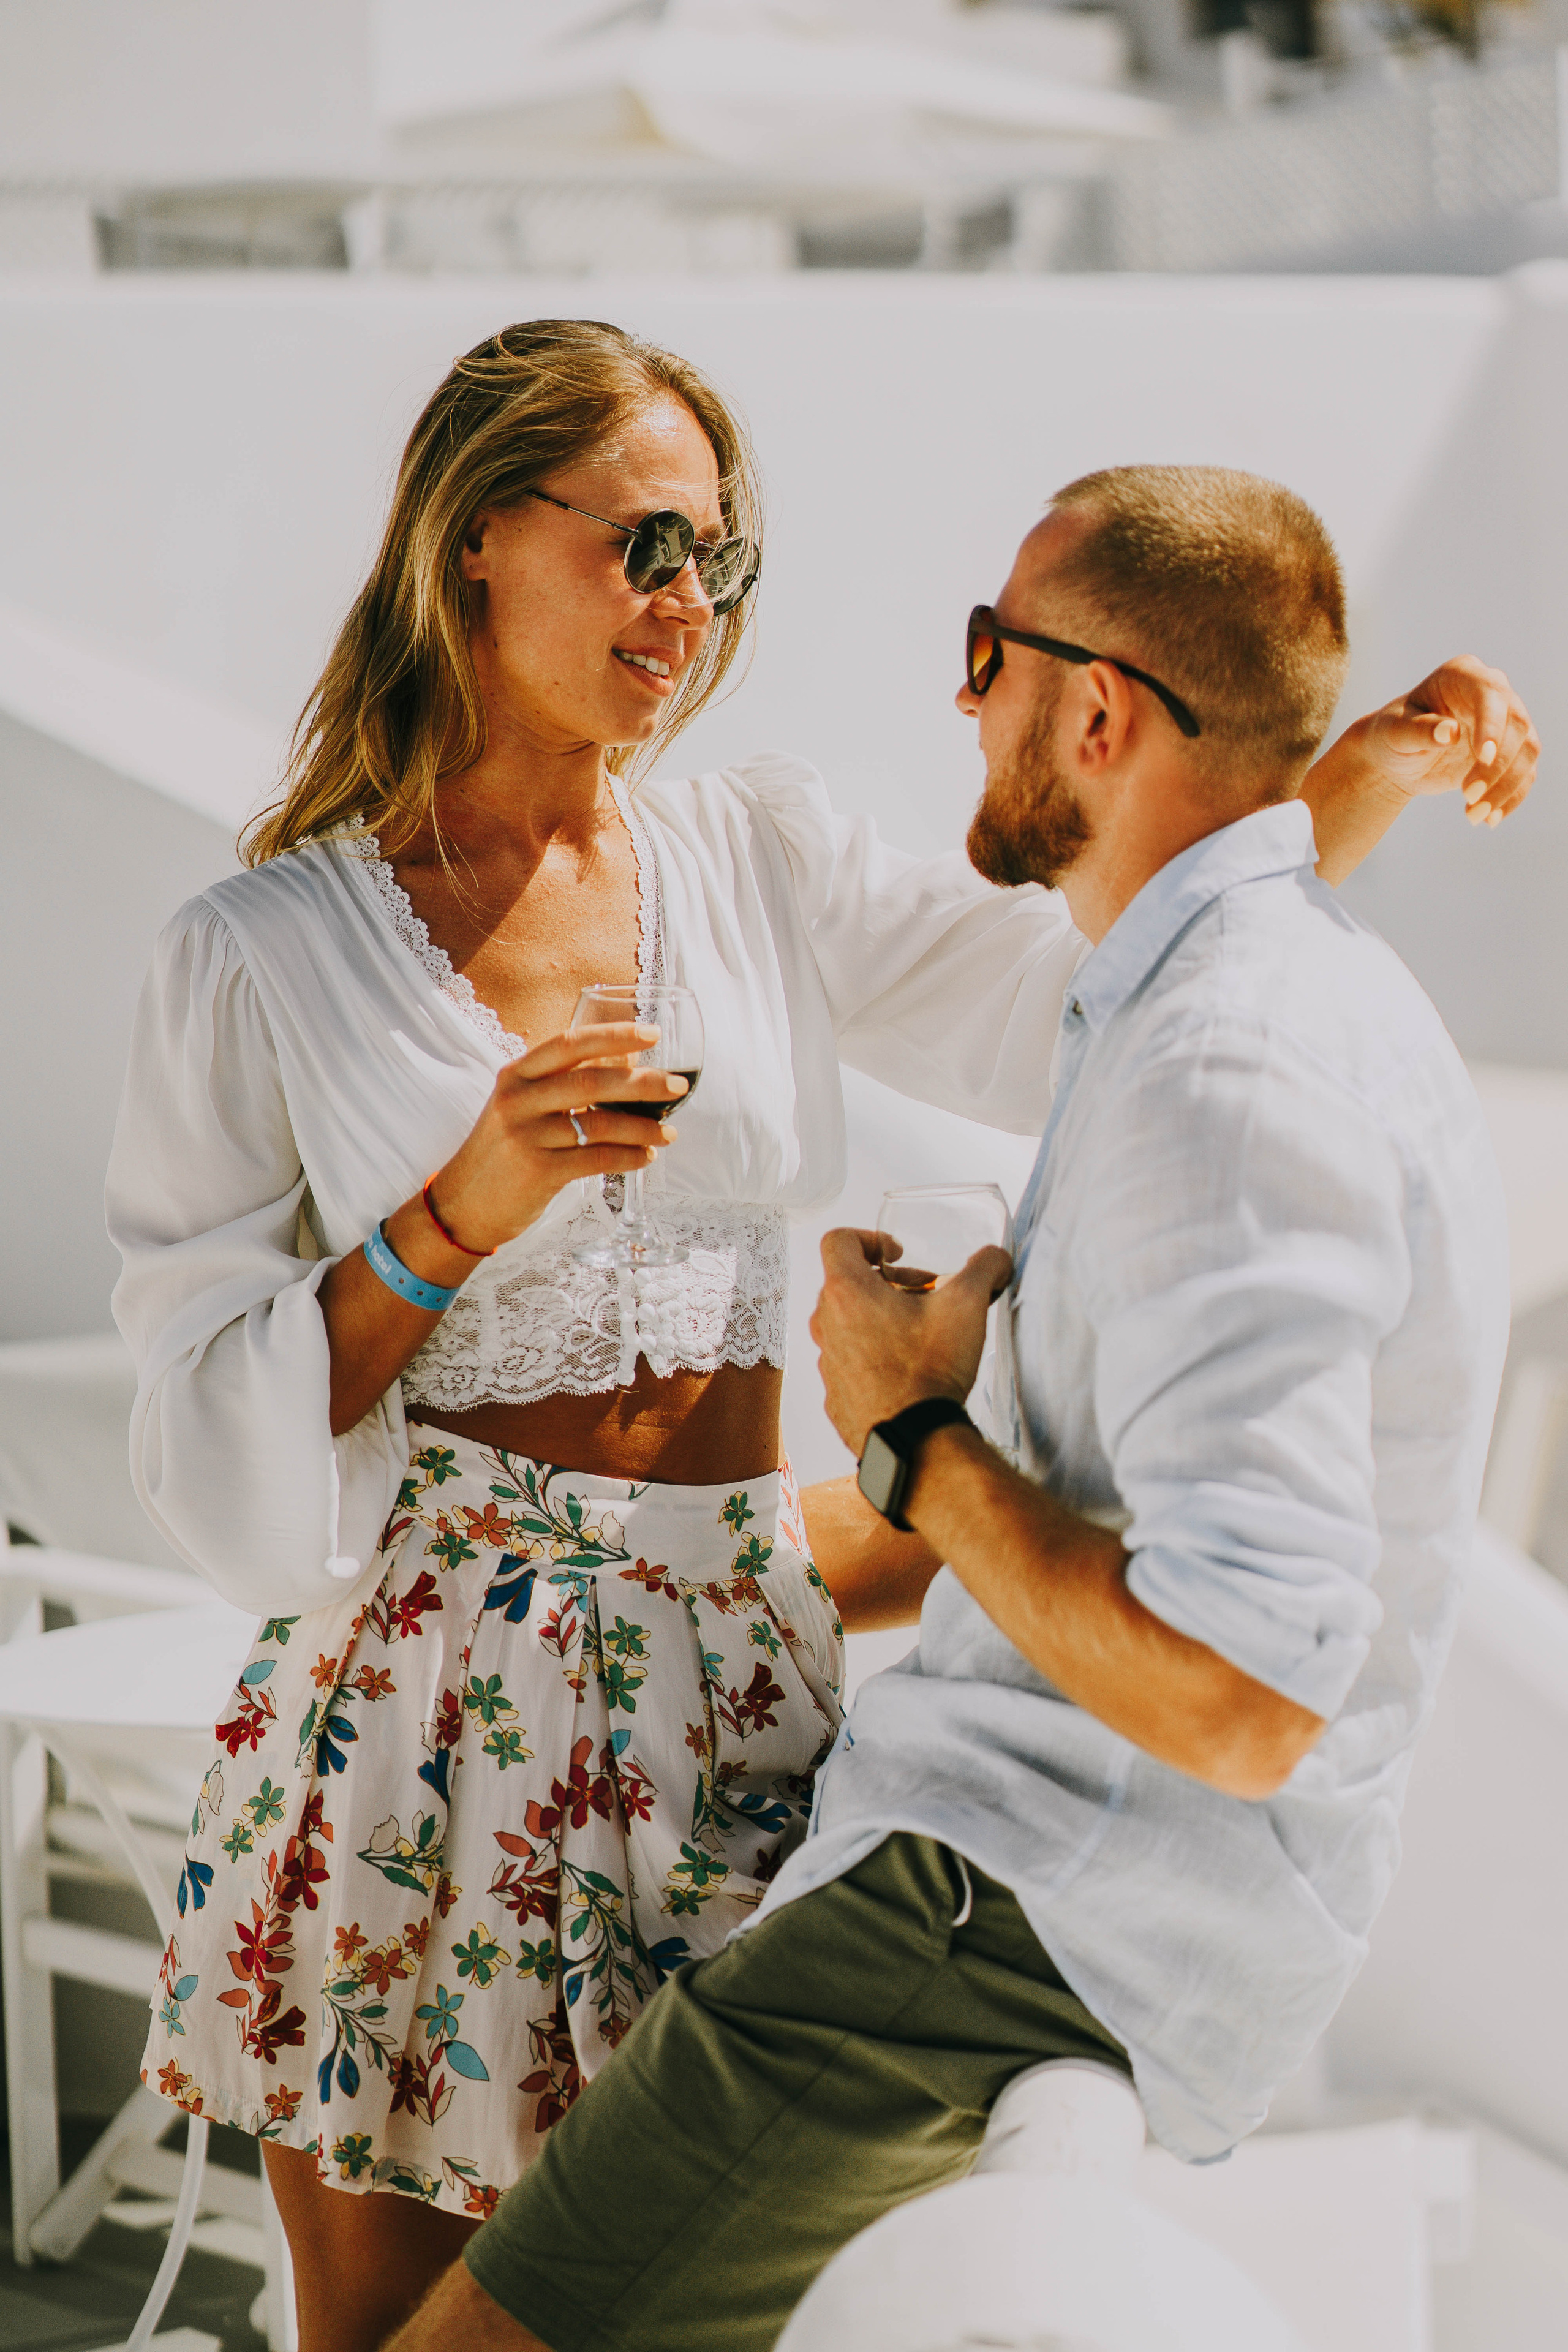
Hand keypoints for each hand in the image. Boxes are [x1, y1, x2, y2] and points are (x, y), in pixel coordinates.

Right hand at [430, 1022, 688, 1254]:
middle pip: (591, 1080)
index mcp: (516, 1075)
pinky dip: (628, 1158)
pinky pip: (596, 1159)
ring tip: (667, 1133)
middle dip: (642, 1083)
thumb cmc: (502, 1152)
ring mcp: (527, 1136)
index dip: (613, 1036)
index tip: (651, 1034)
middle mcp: (518, 1100)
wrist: (463, 1204)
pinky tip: (645, 1158)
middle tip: (676, 1087)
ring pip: (599, 1123)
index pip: (569, 1044)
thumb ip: (558, 1085)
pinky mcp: (538, 1171)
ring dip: (642, 1127)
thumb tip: (622, 1066)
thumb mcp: (519, 1107)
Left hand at [809, 1228, 1012, 1458]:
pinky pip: (851, 1363)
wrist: (914, 1440)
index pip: (838, 1241)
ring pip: (846, 1325)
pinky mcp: (835, 1396)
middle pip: (846, 1284)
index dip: (869, 1237)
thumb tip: (996, 1259)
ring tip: (919, 1333)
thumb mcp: (967, 1306)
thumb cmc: (929, 1371)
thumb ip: (984, 1269)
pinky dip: (875, 1356)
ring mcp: (827, 1363)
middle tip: (922, 1294)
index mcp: (847, 1293)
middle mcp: (826, 1325)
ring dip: (879, 1319)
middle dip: (886, 1283)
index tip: (896, 1255)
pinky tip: (909, 1370)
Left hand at [1358, 655, 1538, 827]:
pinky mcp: (1510, 751)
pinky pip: (1525, 773)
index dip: (1492, 724)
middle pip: (1516, 725)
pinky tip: (1490, 819)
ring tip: (1473, 816)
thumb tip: (1449, 732)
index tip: (1484, 757)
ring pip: (1526, 751)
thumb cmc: (1391, 736)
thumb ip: (1419, 730)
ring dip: (1505, 787)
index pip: (1491, 693)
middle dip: (1497, 766)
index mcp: (1463, 675)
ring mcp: (1505, 722)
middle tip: (1469, 798)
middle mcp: (1492, 693)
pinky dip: (1511, 798)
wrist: (1397, 759)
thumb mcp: (1395, 732)